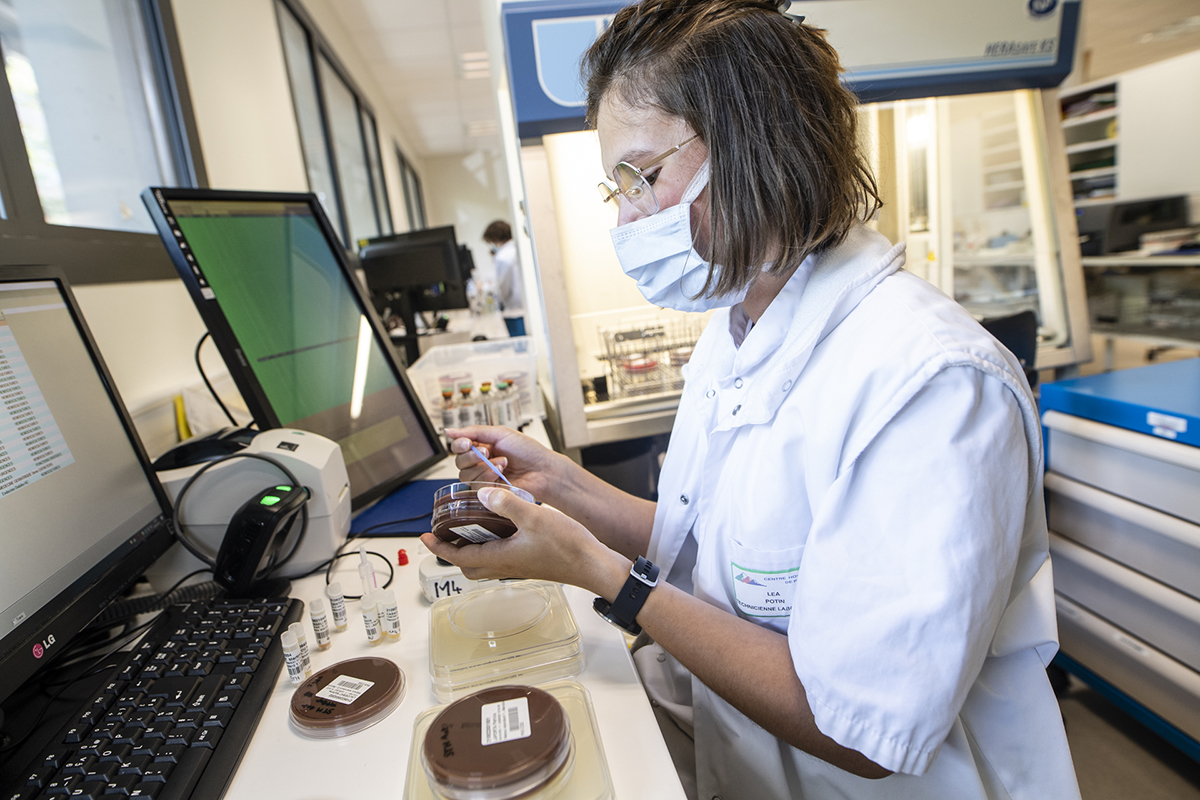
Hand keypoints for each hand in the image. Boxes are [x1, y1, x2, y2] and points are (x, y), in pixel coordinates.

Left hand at [420, 485, 627, 593]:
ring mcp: (519, 565)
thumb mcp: (533, 517)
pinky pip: (501, 558)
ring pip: (484, 563)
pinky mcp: (529, 562)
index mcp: (501, 557)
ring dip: (472, 549)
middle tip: (445, 533)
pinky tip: (502, 528)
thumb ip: (506, 503)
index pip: (458, 557)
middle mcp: (506, 565)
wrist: (594, 565)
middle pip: (468, 565)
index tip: (424, 536)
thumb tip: (483, 492)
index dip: (438, 547)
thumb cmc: (568, 547)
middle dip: (452, 551)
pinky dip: (491, 546)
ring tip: (469, 527)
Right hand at [444, 425, 567, 505]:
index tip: (467, 443)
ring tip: (502, 463)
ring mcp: (485, 477)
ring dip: (483, 467)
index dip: (460, 445)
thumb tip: (450, 431)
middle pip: (459, 462)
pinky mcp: (489, 491)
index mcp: (483, 446)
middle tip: (486, 452)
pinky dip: (487, 477)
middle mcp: (482, 462)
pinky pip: (476, 486)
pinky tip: (501, 473)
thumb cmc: (528, 451)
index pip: (459, 447)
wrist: (543, 470)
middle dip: (471, 456)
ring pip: (466, 475)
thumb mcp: (500, 433)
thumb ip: (474, 431)